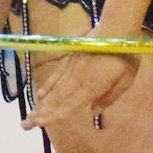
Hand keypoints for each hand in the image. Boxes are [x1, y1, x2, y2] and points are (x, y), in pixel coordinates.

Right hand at [21, 52, 137, 128]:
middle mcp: (78, 79)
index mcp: (93, 86)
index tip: (40, 123)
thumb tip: (93, 111)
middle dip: (40, 113)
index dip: (55, 115)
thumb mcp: (127, 79)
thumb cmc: (125, 55)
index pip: (70, 104)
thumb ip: (110, 97)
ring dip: (40, 103)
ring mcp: (72, 68)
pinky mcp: (69, 59)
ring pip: (54, 89)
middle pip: (57, 99)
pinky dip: (47, 85)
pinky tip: (39, 95)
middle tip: (25, 124)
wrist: (116, 28)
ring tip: (29, 114)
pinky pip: (56, 75)